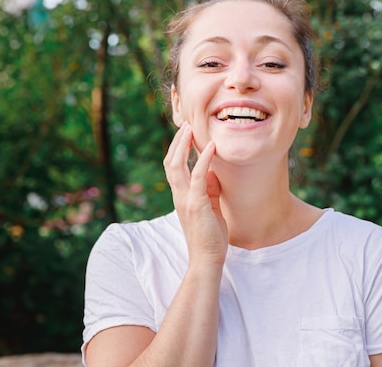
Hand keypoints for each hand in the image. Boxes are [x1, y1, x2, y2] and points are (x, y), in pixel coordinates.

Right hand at [163, 123, 227, 266]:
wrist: (208, 258)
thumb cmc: (211, 234)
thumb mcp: (209, 206)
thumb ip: (208, 189)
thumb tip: (211, 171)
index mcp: (181, 196)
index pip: (173, 167)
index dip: (177, 148)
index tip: (186, 133)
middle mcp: (179, 195)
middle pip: (170, 162)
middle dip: (177, 141)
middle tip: (186, 124)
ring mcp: (185, 200)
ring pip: (177, 166)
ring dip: (184, 145)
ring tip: (192, 128)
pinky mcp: (197, 204)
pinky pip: (198, 177)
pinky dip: (203, 160)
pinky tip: (211, 147)